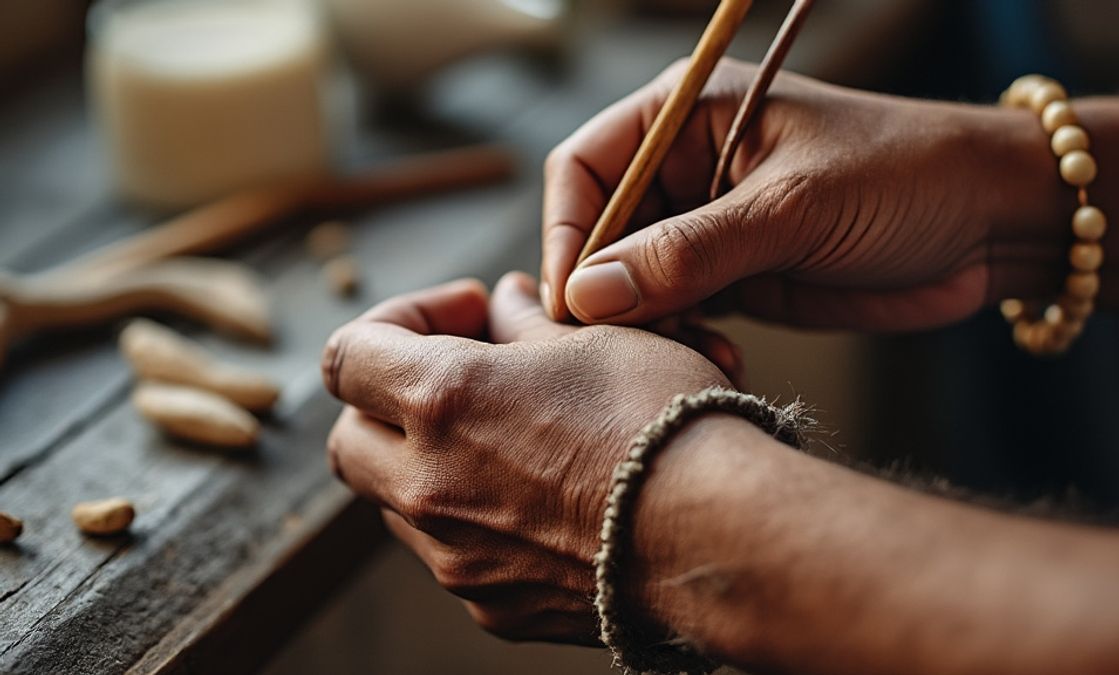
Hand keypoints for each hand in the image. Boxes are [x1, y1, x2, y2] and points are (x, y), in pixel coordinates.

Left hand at [321, 272, 728, 642]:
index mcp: (442, 400)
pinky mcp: (491, 607)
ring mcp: (454, 557)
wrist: (720, 537)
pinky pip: (451, 555)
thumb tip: (502, 306)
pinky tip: (540, 499)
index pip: (346, 354)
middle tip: (460, 377)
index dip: (394, 320)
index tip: (461, 317)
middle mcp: (428, 486)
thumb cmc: (664, 423)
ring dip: (425, 461)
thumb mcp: (596, 340)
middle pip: (349, 437)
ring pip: (394, 502)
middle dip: (387, 401)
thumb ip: (525, 323)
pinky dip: (472, 519)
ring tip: (507, 438)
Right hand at [541, 58, 1062, 330]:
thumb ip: (689, 251)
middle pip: (599, 235)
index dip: (566, 234)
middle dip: (607, 294)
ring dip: (648, 329)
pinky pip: (679, 317)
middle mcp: (687, 171)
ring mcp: (709, 229)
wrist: (993, 222)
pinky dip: (683, 345)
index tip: (573, 301)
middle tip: (632, 345)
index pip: (585, 168)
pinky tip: (717, 364)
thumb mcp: (793, 208)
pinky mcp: (737, 279)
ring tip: (690, 355)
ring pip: (634, 286)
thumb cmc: (904, 178)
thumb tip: (586, 293)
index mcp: (687, 116)